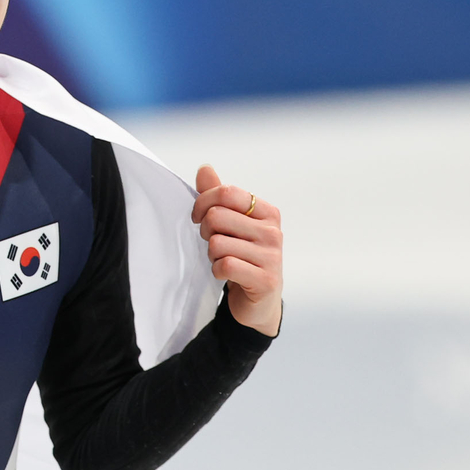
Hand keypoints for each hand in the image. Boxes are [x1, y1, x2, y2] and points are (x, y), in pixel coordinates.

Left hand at [192, 166, 282, 336]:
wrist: (257, 301)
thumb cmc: (242, 256)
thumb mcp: (230, 224)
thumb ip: (217, 196)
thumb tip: (205, 168)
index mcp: (266, 212)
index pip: (226, 193)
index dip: (203, 202)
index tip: (197, 217)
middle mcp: (272, 232)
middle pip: (217, 216)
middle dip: (205, 231)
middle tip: (212, 243)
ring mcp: (272, 256)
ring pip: (217, 243)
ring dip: (211, 255)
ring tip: (223, 260)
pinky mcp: (265, 280)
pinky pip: (225, 265)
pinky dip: (217, 271)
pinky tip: (226, 275)